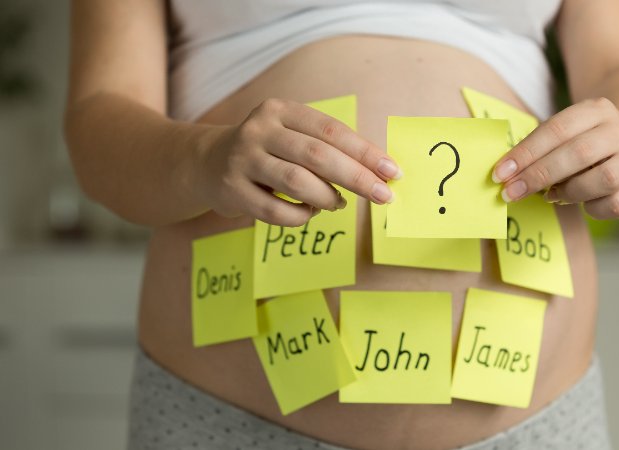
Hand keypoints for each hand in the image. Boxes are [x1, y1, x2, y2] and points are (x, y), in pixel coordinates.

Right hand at [195, 98, 401, 225]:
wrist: (206, 163)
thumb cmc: (266, 152)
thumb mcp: (291, 136)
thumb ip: (327, 148)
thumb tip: (377, 172)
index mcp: (281, 110)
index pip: (332, 130)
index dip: (365, 152)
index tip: (392, 171)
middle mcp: (260, 130)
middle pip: (317, 155)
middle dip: (357, 178)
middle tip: (383, 196)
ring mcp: (242, 160)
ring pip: (297, 182)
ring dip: (327, 198)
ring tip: (338, 203)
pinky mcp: (232, 190)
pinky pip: (276, 210)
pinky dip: (301, 216)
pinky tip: (310, 212)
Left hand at [492, 97, 618, 218]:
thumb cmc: (580, 144)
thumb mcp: (563, 135)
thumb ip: (539, 149)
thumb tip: (506, 174)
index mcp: (597, 110)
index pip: (557, 129)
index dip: (525, 153)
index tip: (500, 173)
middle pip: (579, 153)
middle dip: (539, 175)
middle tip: (512, 192)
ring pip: (605, 178)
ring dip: (570, 192)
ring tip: (552, 196)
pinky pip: (618, 203)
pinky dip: (594, 209)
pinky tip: (583, 204)